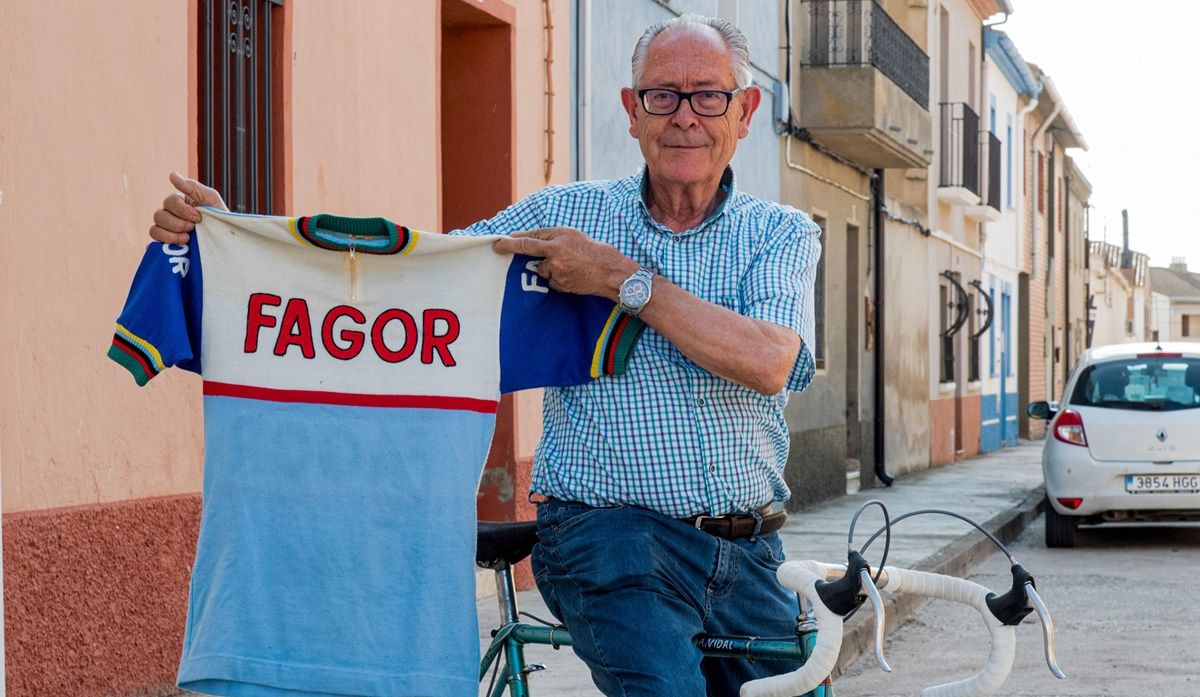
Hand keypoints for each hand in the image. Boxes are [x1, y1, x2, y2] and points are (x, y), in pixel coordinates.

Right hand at [149, 171, 226, 244]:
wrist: (226, 238)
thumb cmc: (219, 215)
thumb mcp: (210, 198)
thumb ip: (192, 186)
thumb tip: (171, 174)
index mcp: (178, 203)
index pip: (169, 202)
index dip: (182, 210)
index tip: (198, 217)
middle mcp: (169, 215)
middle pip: (159, 215)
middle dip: (177, 223)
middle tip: (192, 227)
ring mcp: (167, 230)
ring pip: (155, 229)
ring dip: (171, 234)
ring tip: (187, 239)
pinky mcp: (166, 245)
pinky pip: (155, 243)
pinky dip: (165, 242)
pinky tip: (180, 244)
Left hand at [492, 227, 636, 297]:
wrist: (611, 273)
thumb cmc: (595, 252)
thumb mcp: (574, 235)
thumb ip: (553, 237)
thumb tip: (531, 242)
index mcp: (560, 238)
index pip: (529, 239)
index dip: (511, 241)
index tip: (497, 242)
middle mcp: (556, 254)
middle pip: (530, 253)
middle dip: (514, 250)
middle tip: (499, 247)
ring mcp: (558, 271)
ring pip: (543, 270)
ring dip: (550, 268)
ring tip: (571, 266)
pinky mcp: (561, 284)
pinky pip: (552, 282)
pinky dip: (558, 280)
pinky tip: (573, 277)